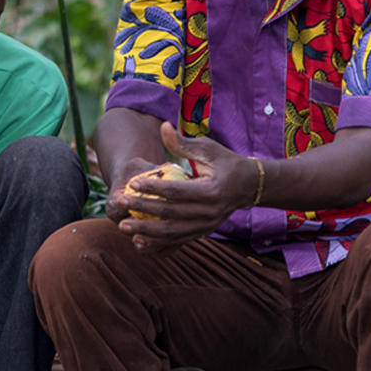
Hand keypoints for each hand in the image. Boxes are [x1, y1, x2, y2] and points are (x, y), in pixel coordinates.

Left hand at [115, 123, 259, 251]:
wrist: (249, 186)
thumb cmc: (226, 163)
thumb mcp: (209, 149)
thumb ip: (183, 143)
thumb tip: (163, 127)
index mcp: (212, 191)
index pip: (176, 191)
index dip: (153, 188)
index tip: (132, 183)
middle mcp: (210, 213)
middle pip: (171, 214)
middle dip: (143, 209)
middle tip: (121, 203)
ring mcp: (207, 226)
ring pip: (172, 233)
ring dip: (146, 232)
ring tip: (124, 227)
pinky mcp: (203, 233)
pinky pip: (178, 241)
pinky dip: (158, 244)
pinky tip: (139, 243)